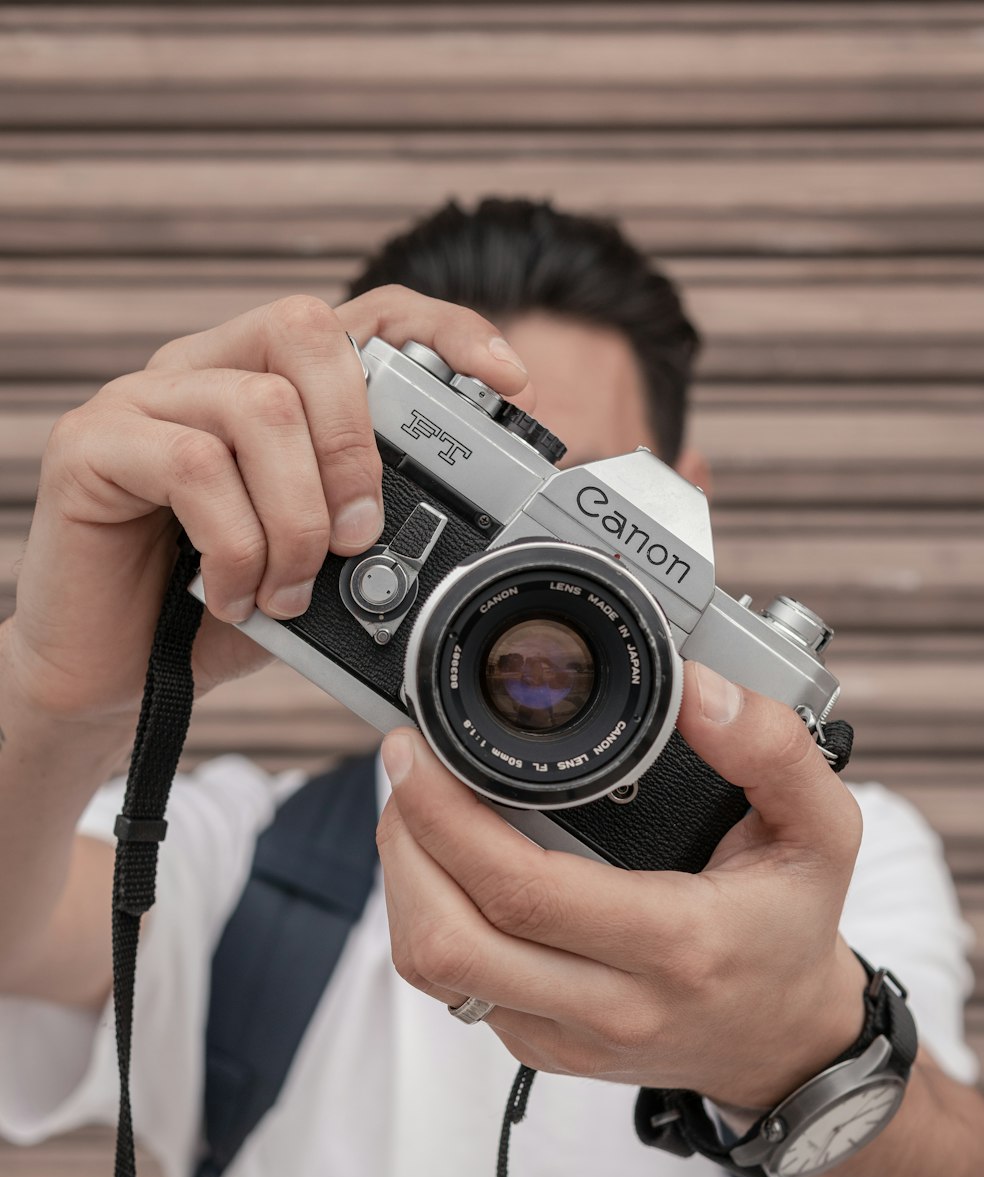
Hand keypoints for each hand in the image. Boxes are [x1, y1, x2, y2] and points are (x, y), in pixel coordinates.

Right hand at [6, 290, 531, 724]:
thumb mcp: (315, 563)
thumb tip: (456, 533)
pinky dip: (235, 546)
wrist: (114, 676)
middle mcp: (204, 369)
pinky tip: (233, 594)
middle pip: (307, 329)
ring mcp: (141, 398)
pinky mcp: (90, 444)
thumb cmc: (214, 612)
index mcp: (266, 380)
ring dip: (296, 518)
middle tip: (360, 535)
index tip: (511, 381)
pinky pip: (192, 466)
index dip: (443, 329)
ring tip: (288, 589)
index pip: (363, 313)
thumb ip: (365, 526)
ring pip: (260, 407)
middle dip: (357, 442)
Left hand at [377, 661, 866, 1112]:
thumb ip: (774, 750)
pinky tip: (452, 865)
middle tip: (408, 770)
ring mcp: (565, 1036)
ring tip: (419, 811)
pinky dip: (430, 916)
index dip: (447, 818)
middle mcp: (611, 1004)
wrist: (784, 1042)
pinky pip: (451, 989)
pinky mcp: (538, 1049)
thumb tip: (698, 689)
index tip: (418, 753)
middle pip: (448, 939)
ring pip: (435, 969)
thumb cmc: (791, 928)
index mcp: (675, 944)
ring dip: (404, 881)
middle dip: (404, 842)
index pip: (523, 891)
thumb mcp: (820, 830)